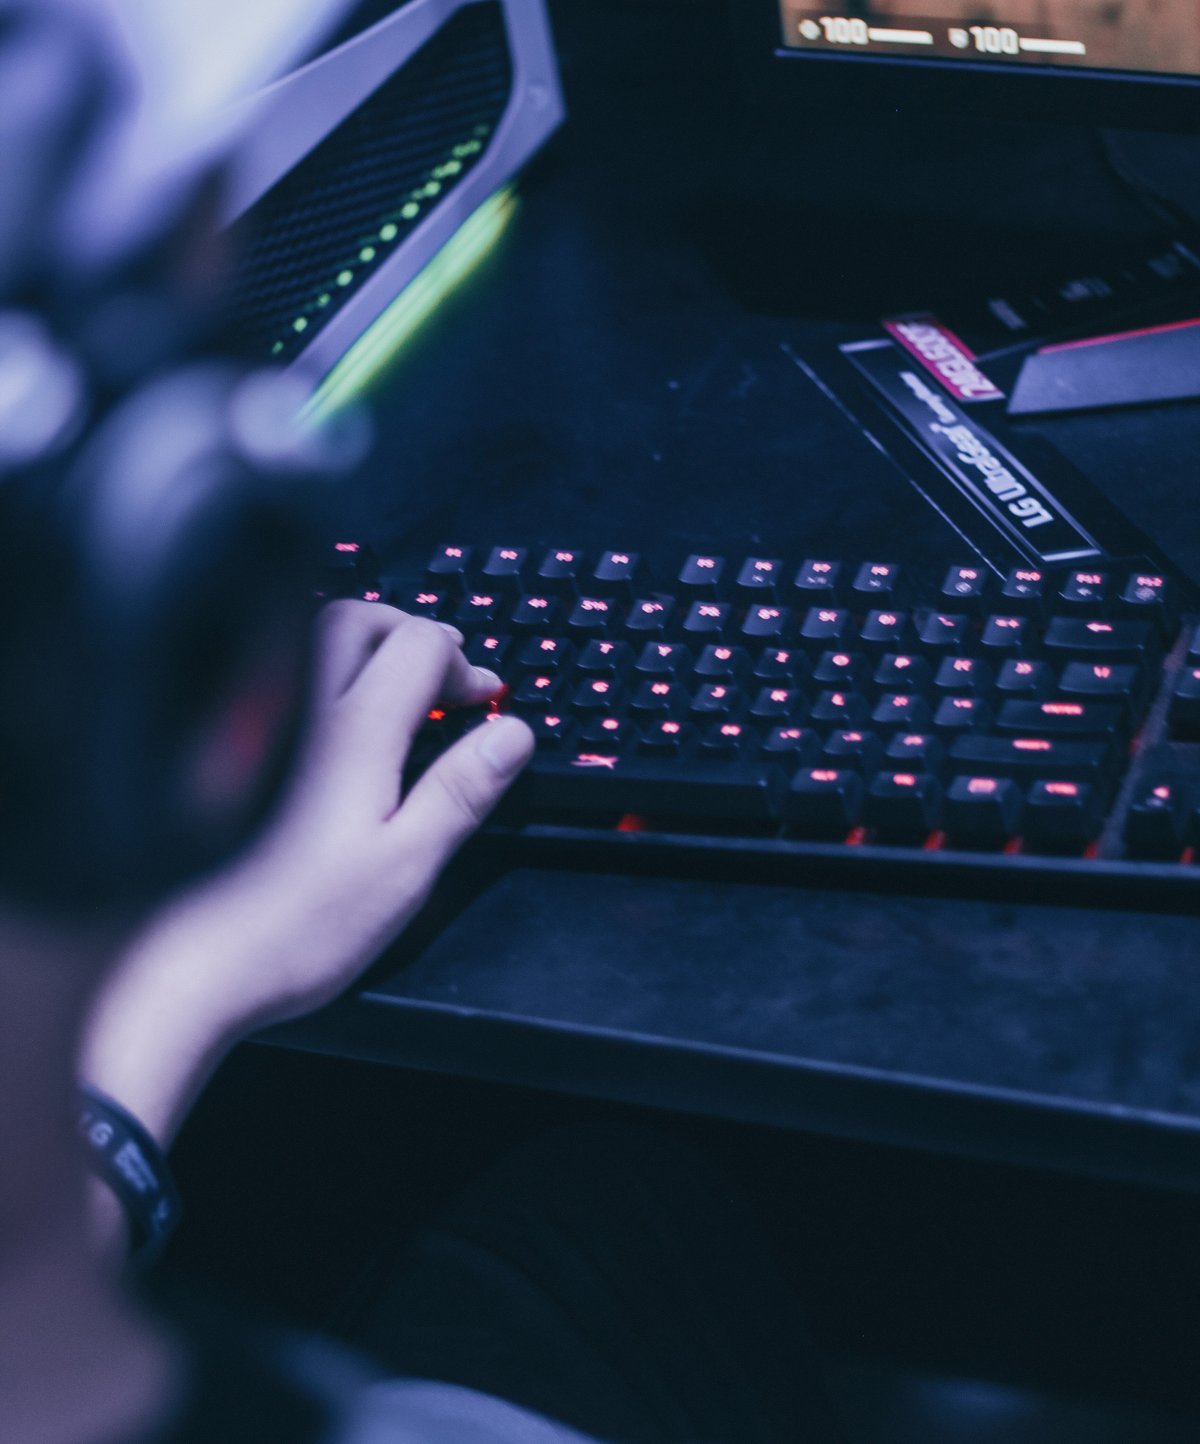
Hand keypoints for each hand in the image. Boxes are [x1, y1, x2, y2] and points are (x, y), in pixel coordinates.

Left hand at [80, 602, 533, 1144]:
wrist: (188, 969)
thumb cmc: (295, 930)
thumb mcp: (405, 869)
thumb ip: (460, 792)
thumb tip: (510, 733)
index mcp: (352, 733)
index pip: (419, 646)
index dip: (464, 665)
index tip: (485, 699)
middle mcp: (297, 710)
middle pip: (359, 620)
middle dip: (410, 632)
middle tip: (444, 672)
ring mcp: (250, 724)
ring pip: (307, 637)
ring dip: (361, 645)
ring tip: (392, 685)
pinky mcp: (219, 748)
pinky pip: (272, 676)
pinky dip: (314, 672)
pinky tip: (328, 721)